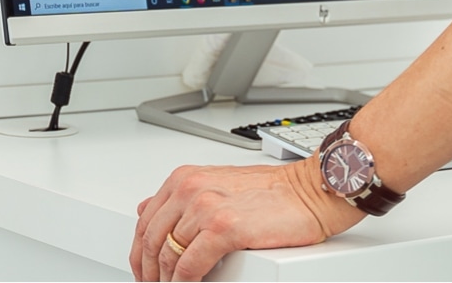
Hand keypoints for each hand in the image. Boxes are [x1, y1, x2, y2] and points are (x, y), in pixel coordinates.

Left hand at [130, 156, 362, 281]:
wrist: (311, 191)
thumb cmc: (275, 192)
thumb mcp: (217, 183)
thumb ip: (182, 197)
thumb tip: (147, 210)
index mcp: (186, 178)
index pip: (145, 221)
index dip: (140, 252)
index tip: (145, 269)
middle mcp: (192, 188)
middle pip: (151, 241)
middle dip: (150, 271)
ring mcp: (206, 207)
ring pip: (168, 257)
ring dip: (168, 280)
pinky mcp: (224, 228)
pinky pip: (189, 267)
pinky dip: (186, 282)